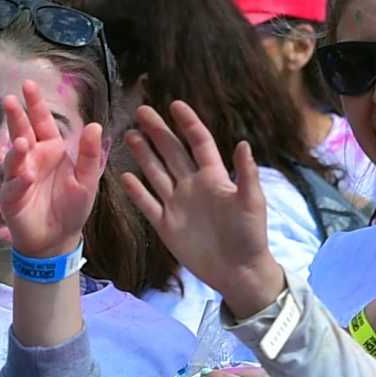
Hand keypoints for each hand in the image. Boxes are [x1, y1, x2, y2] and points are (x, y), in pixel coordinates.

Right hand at [0, 79, 104, 258]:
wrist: (58, 238)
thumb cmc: (72, 207)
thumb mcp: (87, 180)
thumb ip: (90, 154)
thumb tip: (95, 125)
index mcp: (52, 150)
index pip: (42, 122)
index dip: (35, 105)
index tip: (27, 85)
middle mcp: (33, 159)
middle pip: (22, 132)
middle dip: (15, 117)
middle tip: (9, 100)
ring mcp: (19, 176)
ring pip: (14, 158)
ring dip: (17, 150)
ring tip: (22, 141)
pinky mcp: (12, 197)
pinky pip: (14, 186)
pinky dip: (20, 181)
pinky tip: (27, 176)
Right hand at [119, 102, 283, 316]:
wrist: (238, 271)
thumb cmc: (250, 235)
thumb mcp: (252, 202)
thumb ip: (246, 174)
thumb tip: (243, 143)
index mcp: (213, 177)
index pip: (199, 143)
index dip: (188, 124)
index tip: (175, 105)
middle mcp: (192, 186)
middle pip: (171, 153)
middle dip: (157, 132)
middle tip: (141, 111)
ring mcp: (177, 205)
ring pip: (156, 174)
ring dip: (144, 155)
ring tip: (130, 135)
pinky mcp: (166, 225)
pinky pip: (147, 204)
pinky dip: (136, 191)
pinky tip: (124, 176)